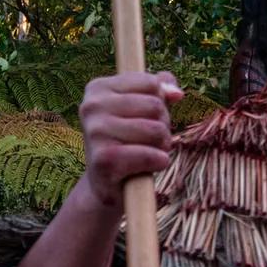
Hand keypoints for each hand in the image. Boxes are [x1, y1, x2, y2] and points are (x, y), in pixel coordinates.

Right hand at [78, 71, 180, 208]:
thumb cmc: (128, 140)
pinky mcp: (103, 159)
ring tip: (147, 153)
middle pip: (155, 105)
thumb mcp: (142, 108)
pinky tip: (148, 168)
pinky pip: (149, 154)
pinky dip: (158, 162)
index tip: (144, 117)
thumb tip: (176, 93)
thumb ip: (160, 89)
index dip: (159, 102)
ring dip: (162, 145)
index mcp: (97, 88)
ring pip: (156, 130)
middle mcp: (91, 106)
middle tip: (148, 140)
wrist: (106, 183)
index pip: (151, 83)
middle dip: (162, 125)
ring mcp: (95, 132)